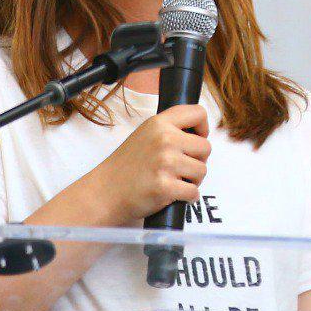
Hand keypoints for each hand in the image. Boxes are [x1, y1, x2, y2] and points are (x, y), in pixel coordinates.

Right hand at [75, 104, 210, 224]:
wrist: (104, 191)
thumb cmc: (125, 166)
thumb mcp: (145, 134)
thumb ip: (169, 129)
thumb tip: (198, 134)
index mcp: (159, 123)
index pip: (198, 113)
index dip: (203, 128)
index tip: (197, 139)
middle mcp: (164, 139)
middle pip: (206, 147)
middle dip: (198, 160)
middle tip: (181, 168)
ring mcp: (165, 163)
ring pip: (202, 171)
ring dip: (193, 180)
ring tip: (174, 181)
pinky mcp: (165, 186)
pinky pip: (193, 192)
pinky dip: (187, 197)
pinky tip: (173, 194)